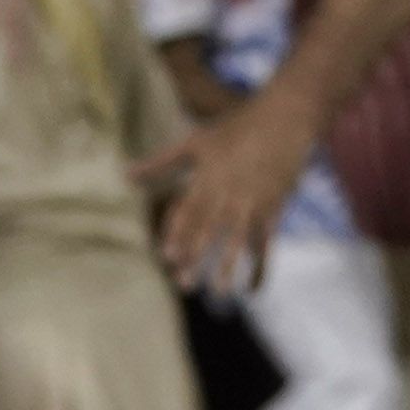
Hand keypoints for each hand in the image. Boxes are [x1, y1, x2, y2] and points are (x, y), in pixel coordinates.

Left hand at [135, 86, 323, 294]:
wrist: (286, 116)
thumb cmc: (236, 126)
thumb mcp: (195, 141)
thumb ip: (160, 163)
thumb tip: (124, 174)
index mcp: (207, 176)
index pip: (188, 210)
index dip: (177, 233)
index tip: (166, 257)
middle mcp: (229, 191)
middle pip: (209, 228)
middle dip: (196, 256)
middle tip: (185, 284)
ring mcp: (253, 200)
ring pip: (239, 239)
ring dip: (228, 266)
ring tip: (219, 293)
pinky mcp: (275, 207)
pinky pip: (267, 242)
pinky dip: (261, 265)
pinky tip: (252, 287)